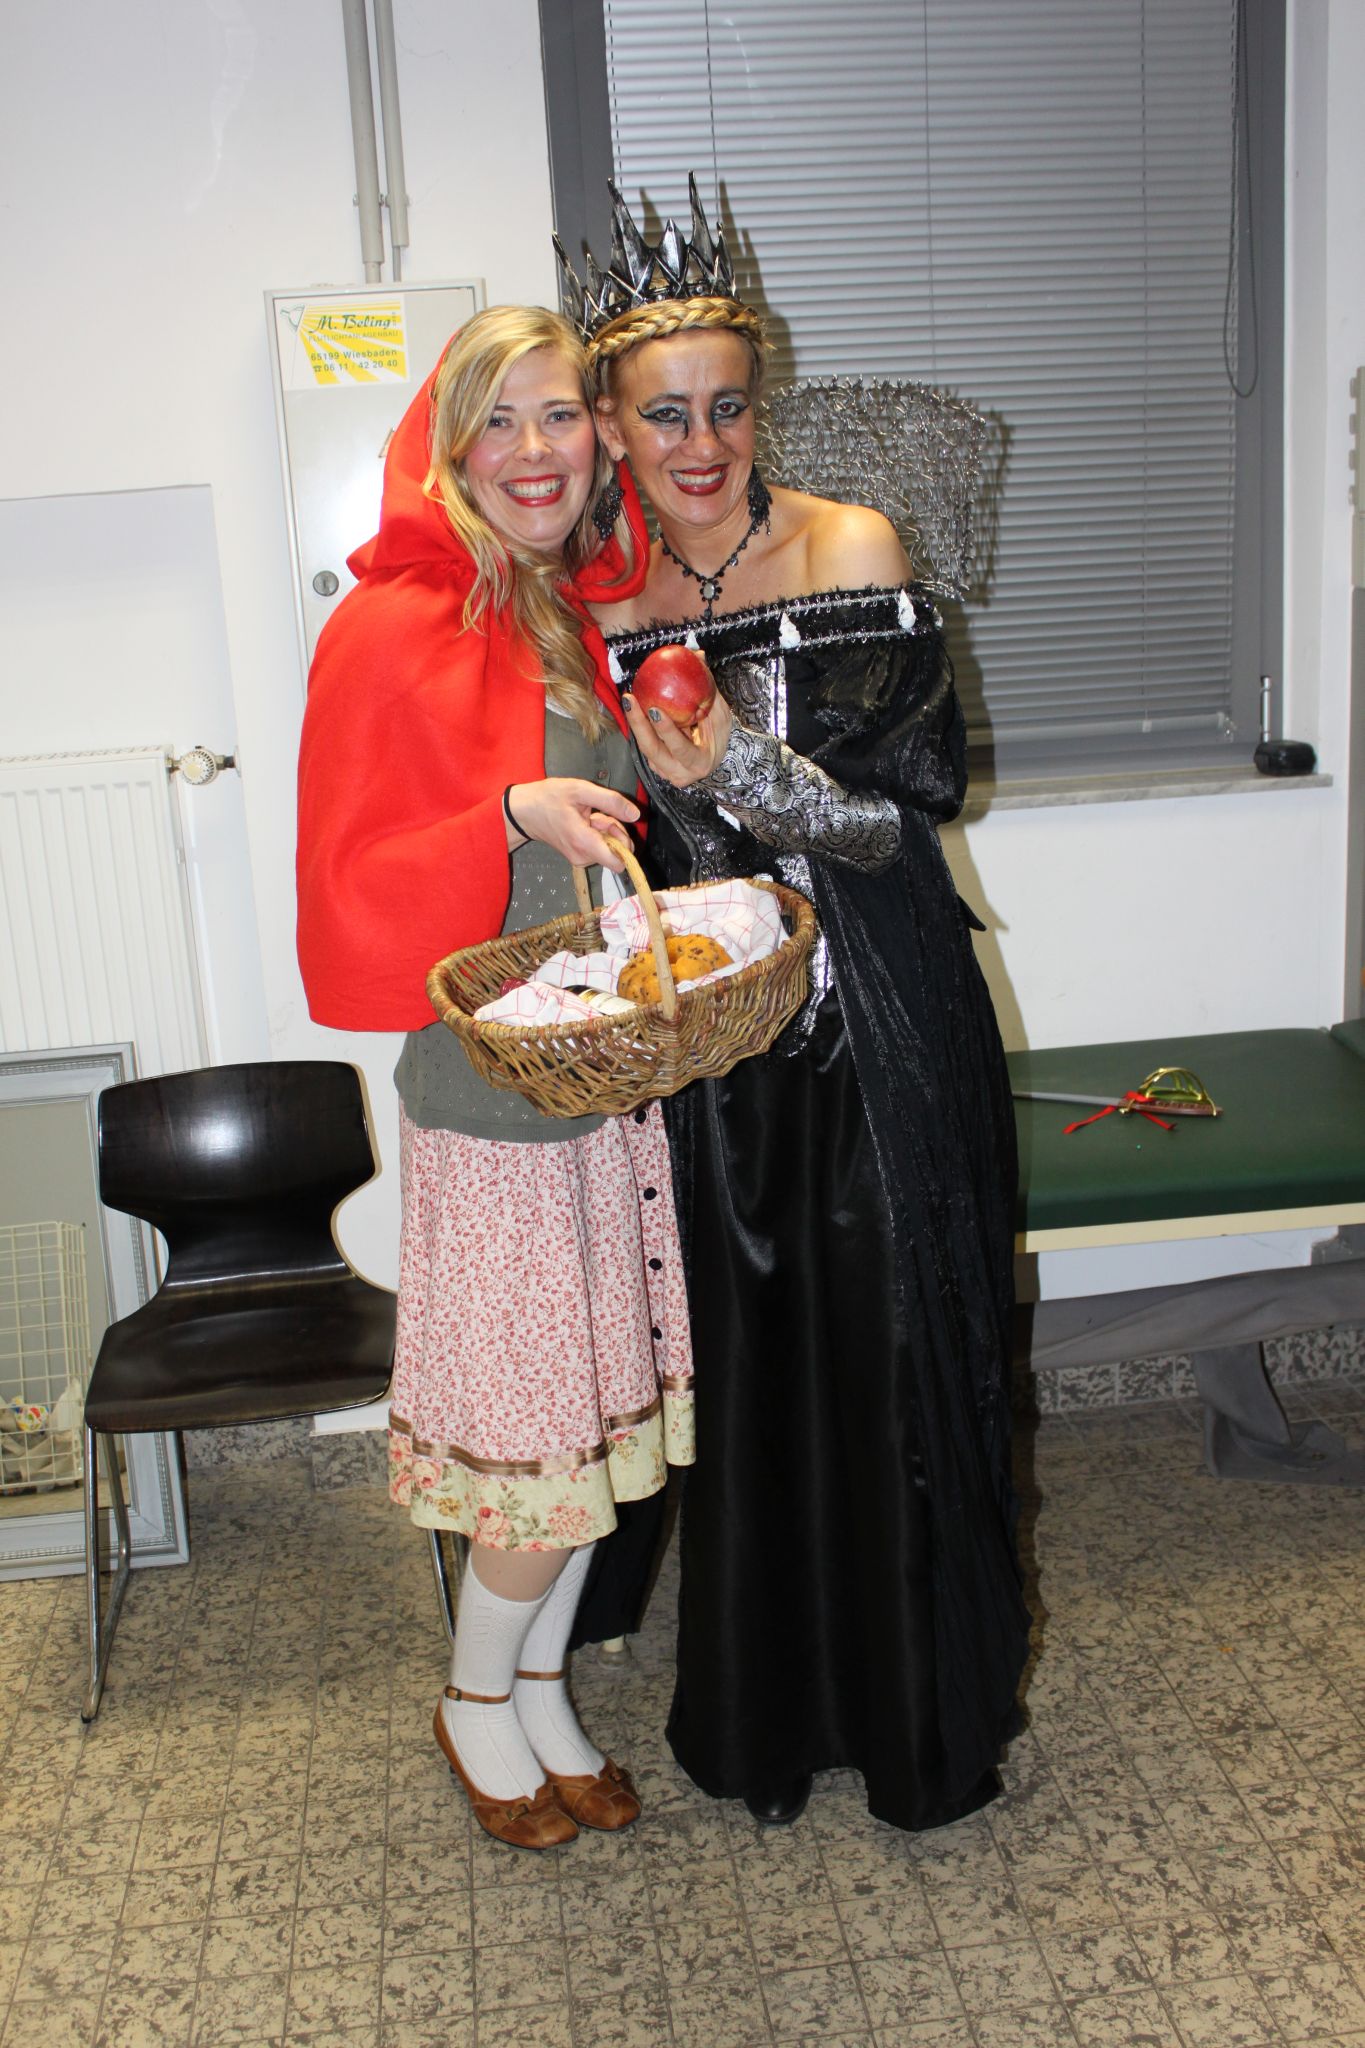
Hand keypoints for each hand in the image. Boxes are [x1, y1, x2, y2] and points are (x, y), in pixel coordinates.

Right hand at [504, 778, 639, 869]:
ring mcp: (580, 859)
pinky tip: (585, 821)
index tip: (614, 824)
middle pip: (616, 852)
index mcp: (584, 843)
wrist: (525, 811)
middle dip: (614, 831)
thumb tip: (636, 815)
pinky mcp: (578, 857)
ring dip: (605, 830)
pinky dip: (598, 834)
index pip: (619, 863)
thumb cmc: (550, 798)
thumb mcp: (581, 790)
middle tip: (598, 814)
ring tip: (588, 815)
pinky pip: (599, 847)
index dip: (625, 844)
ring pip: (609, 848)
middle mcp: (583, 857)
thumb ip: (610, 801)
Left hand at [622, 687, 732, 787]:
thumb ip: (708, 689)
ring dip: (635, 723)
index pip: (680, 748)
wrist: (713, 757)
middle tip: (630, 700)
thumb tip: (697, 655)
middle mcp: (679, 772)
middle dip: (638, 724)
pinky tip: (634, 708)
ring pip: (645, 747)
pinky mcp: (656, 765)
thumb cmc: (718, 737)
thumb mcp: (719, 715)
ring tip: (629, 700)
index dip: (666, 731)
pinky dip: (639, 726)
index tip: (655, 710)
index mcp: (698, 763)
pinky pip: (645, 744)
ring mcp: (664, 771)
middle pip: (652, 749)